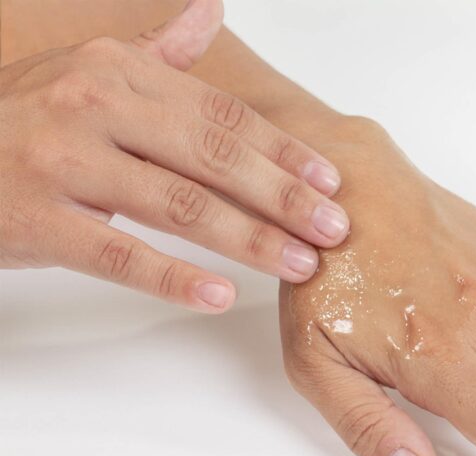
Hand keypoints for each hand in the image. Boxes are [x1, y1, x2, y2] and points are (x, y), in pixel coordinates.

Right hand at [0, 0, 348, 312]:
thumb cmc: (25, 119)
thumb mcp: (87, 71)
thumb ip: (155, 53)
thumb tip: (208, 11)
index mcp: (118, 71)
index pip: (223, 114)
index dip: (281, 150)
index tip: (328, 181)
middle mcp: (95, 107)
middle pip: (214, 157)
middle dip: (282, 196)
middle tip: (333, 229)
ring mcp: (64, 163)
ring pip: (179, 205)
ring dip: (249, 239)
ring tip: (299, 264)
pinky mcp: (39, 221)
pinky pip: (119, 254)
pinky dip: (173, 277)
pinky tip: (218, 294)